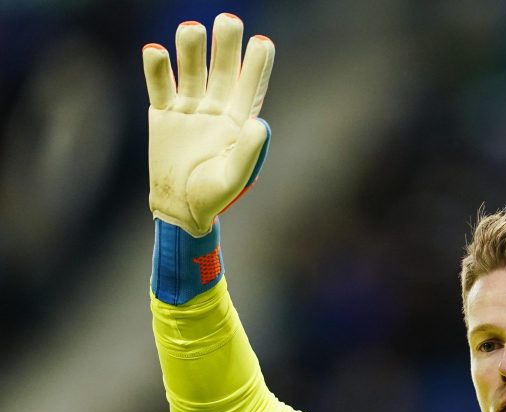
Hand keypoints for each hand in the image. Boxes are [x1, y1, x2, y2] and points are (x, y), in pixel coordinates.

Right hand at [143, 14, 273, 235]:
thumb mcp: (233, 178)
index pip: (249, 88)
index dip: (256, 65)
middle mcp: (216, 110)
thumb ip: (249, 153)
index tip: (263, 42)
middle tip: (229, 20)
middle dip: (225, 47)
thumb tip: (260, 124)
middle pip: (221, 71)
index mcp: (238, 123)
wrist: (178, 209)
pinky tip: (156, 50)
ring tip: (191, 29)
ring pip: (190, 73)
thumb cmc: (212, 197)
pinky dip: (156, 69)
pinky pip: (159, 87)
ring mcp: (188, 110)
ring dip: (191, 51)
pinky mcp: (162, 116)